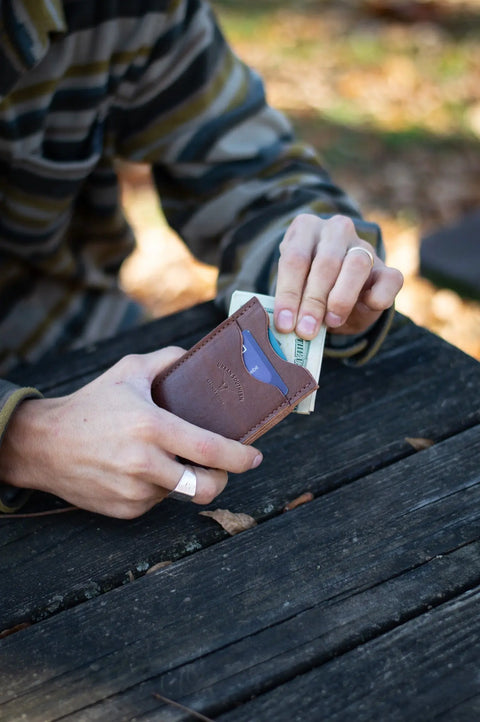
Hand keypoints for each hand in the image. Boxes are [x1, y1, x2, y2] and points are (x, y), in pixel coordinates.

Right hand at [0, 349, 262, 518]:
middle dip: (222, 479)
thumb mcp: (129, 371)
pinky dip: (159, 488)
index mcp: (150, 427)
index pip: (209, 449)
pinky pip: (157, 502)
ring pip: (180, 493)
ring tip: (168, 458)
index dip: (239, 457)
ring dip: (184, 479)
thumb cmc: (91, 404)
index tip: (255, 456)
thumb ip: (168, 360)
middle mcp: (143, 463)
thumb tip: (200, 358)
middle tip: (221, 466)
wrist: (44, 444)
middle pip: (204, 486)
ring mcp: (133, 491)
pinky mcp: (124, 510)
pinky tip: (142, 470)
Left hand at [273, 214, 402, 338]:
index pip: (294, 259)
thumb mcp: (294, 289)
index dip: (288, 294)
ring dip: (342, 298)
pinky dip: (379, 297)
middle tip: (305, 330)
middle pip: (326, 262)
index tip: (284, 324)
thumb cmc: (308, 288)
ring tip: (331, 322)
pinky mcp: (388, 268)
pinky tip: (368, 308)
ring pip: (357, 264)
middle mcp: (336, 230)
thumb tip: (285, 324)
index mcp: (305, 229)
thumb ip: (291, 300)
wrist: (339, 297)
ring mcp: (364, 246)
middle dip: (314, 300)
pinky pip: (390, 279)